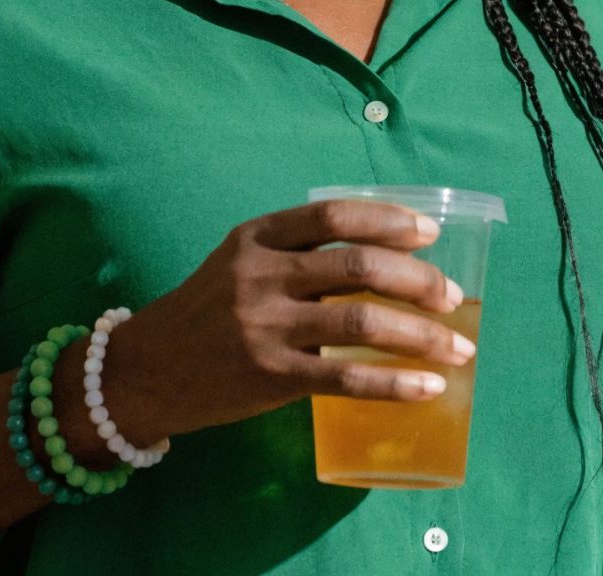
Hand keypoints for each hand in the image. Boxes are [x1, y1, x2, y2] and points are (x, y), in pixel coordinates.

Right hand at [91, 199, 475, 447]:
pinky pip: (347, 377)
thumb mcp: (240, 262)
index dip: (389, 220)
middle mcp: (260, 275)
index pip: (334, 215)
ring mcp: (264, 326)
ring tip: (457, 347)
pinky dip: (395, 382)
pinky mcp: (269, 376)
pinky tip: (427, 387)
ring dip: (421, 334)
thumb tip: (390, 260)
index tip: (431, 234)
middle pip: (359, 265)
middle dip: (419, 281)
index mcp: (257, 236)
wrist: (145, 371)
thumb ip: (298, 254)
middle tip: (453, 296)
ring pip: (361, 320)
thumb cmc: (207, 312)